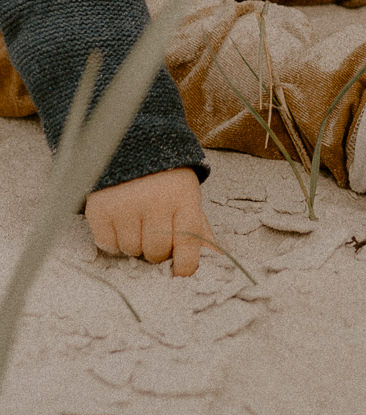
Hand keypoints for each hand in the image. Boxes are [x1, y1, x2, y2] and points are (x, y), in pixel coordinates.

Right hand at [85, 167, 216, 276]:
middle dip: (157, 248)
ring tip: (137, 219)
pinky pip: (108, 245)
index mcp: (183, 196)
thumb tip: (216, 258)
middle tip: (155, 228)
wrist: (132, 143)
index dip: (185, 266)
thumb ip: (199, 228)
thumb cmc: (166, 177)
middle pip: (156, 252)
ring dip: (135, 242)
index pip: (188, 246)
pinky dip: (114, 239)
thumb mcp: (187, 195)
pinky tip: (120, 219)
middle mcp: (154, 201)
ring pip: (131, 250)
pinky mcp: (99, 209)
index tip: (180, 270)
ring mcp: (124, 205)